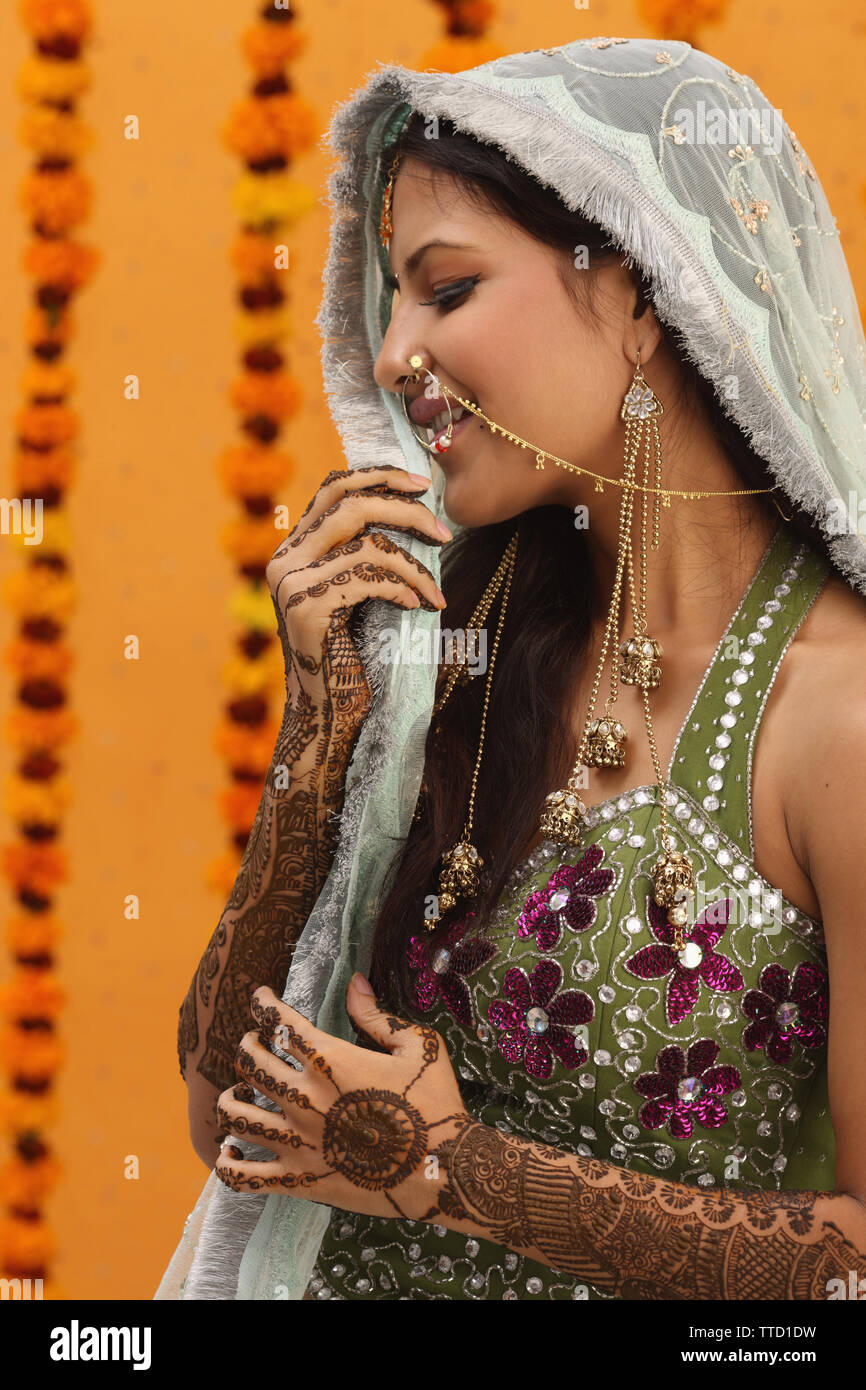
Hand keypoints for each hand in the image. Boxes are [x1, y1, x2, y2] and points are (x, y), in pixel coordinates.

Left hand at [213, 980, 469, 1221]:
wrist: (444, 1169)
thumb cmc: (435, 1103)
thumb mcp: (418, 1046)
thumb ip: (377, 1016)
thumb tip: (354, 983)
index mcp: (331, 1061)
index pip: (279, 1022)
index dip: (262, 1003)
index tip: (259, 998)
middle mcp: (304, 1097)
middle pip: (250, 1060)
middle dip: (247, 1043)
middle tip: (254, 1042)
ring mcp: (297, 1140)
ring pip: (236, 1113)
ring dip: (232, 1095)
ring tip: (240, 1091)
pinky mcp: (299, 1179)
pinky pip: (244, 1176)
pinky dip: (228, 1163)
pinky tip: (230, 1152)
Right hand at [265, 465, 448, 712]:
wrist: (326, 711)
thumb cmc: (349, 653)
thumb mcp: (354, 594)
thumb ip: (360, 554)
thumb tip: (409, 508)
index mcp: (291, 550)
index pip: (333, 489)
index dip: (379, 477)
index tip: (423, 485)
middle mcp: (283, 560)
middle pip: (350, 504)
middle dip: (404, 510)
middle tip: (443, 532)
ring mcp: (292, 583)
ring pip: (368, 545)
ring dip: (415, 568)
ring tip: (435, 593)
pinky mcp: (309, 608)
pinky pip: (370, 579)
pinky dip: (403, 589)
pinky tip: (416, 607)